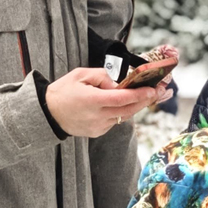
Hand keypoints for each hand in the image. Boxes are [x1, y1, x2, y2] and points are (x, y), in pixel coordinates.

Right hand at [45, 68, 171, 137]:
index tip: (153, 89)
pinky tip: (122, 104)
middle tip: (158, 92)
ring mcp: (98, 127)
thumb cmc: (63, 91)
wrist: (48, 113)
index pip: (122, 98)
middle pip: (128, 110)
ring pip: (123, 117)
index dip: (140, 94)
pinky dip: (120, 113)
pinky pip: (114, 121)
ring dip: (134, 107)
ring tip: (145, 96)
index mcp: (92, 100)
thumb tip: (120, 82)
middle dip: (145, 101)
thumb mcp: (81, 75)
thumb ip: (103, 76)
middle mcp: (97, 116)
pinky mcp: (97, 132)